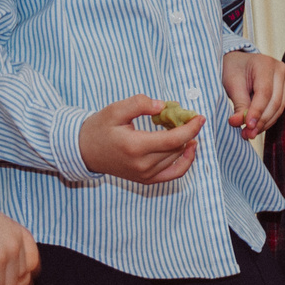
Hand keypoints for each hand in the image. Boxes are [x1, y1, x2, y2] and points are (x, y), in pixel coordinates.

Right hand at [78, 96, 203, 185]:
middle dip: (187, 131)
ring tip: (180, 127)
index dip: (190, 128)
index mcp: (135, 147)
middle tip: (186, 117)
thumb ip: (139, 104)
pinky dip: (186, 161)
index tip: (199, 117)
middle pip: (177, 148)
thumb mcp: (115, 110)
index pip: (173, 139)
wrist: (85, 151)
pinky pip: (175, 174)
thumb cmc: (100, 128)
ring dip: (185, 142)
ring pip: (177, 158)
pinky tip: (189, 148)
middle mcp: (142, 165)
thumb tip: (163, 106)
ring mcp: (146, 175)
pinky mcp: (147, 180)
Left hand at [221, 52, 284, 139]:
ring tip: (249, 133)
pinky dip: (266, 120)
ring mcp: (284, 81)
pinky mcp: (283, 91)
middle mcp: (279, 71)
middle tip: (247, 133)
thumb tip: (240, 123)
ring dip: (264, 123)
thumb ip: (239, 104)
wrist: (237, 62)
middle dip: (261, 121)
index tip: (247, 126)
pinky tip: (255, 127)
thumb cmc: (233, 69)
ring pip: (278, 108)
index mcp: (266, 64)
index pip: (265, 92)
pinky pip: (277, 109)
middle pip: (275, 102)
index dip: (257, 111)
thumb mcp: (232, 84)